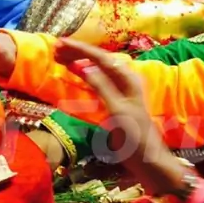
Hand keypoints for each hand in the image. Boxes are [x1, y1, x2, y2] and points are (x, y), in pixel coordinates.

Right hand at [54, 38, 186, 194]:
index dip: (80, 49)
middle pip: (98, 60)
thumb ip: (102, 87)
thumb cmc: (135, 137)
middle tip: (55, 49)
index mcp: (127, 79)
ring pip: (97, 69)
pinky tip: (75, 72)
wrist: (147, 159)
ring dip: (79, 61)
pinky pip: (97, 81)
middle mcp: (125, 80)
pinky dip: (84, 75)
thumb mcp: (117, 111)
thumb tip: (84, 67)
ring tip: (60, 57)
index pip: (101, 57)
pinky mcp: (115, 100)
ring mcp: (120, 90)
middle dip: (77, 53)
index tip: (60, 43)